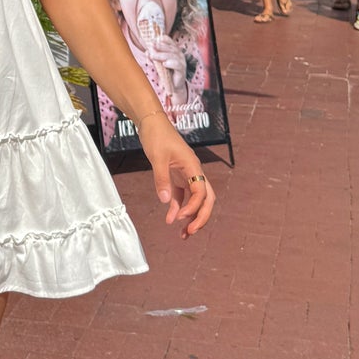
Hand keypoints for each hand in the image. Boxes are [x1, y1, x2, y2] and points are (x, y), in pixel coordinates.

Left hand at [141, 123, 214, 238]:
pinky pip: (182, 196)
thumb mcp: (157, 158)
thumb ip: (162, 179)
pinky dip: (178, 209)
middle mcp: (194, 172)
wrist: (152, 123)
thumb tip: (166, 202)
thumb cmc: (157, 136)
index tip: (181, 217)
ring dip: (191, 217)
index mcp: (193, 166)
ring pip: (195, 200)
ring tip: (183, 234)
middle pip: (207, 199)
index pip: (202, 192)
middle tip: (191, 232)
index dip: (194, 207)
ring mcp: (186, 175)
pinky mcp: (177, 177)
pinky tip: (170, 220)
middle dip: (201, 217)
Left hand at [149, 35, 188, 98]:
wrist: (172, 86)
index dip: (163, 39)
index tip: (154, 39)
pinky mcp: (182, 70)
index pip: (170, 42)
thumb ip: (153, 57)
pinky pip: (177, 65)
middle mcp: (179, 55)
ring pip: (172, 55)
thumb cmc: (166, 72)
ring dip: (161, 55)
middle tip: (151, 47)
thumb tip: (147, 51)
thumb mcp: (157, 63)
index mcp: (173, 51)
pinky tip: (164, 64)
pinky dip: (171, 63)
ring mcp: (181, 62)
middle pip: (170, 48)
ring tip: (153, 56)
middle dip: (159, 47)